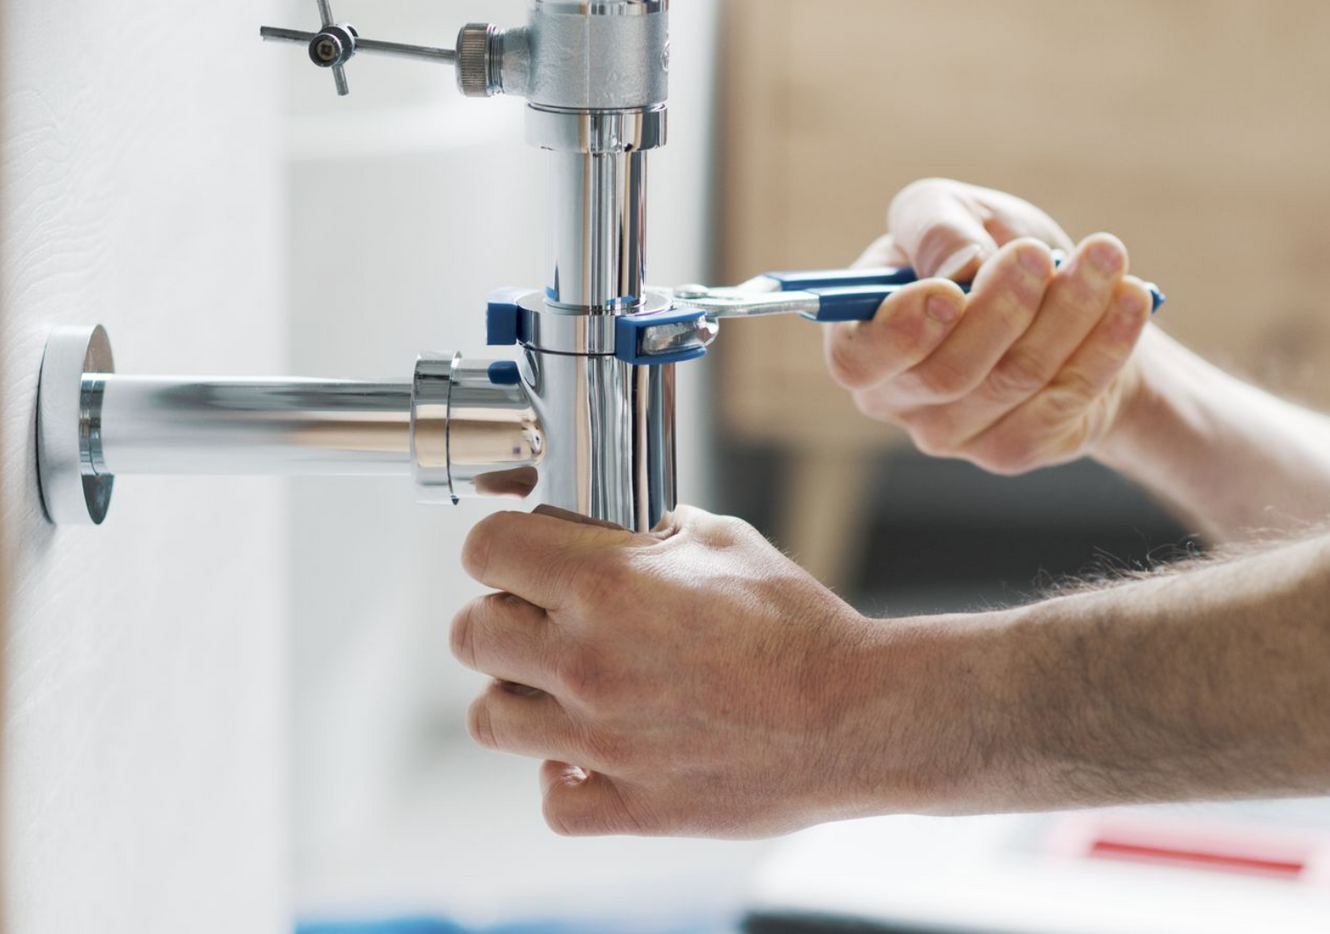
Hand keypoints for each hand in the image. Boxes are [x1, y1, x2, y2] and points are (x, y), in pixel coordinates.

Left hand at [449, 506, 919, 837]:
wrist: (858, 716)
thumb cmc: (799, 626)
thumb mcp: (722, 540)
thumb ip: (647, 531)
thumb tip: (604, 525)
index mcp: (607, 586)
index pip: (487, 550)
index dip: (498, 547)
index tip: (516, 556)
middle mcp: (588, 662)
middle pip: (471, 633)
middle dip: (498, 617)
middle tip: (535, 621)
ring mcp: (601, 741)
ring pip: (490, 718)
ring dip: (515, 697)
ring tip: (554, 689)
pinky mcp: (630, 804)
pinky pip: (551, 801)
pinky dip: (561, 781)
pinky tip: (589, 758)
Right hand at [823, 178, 1154, 474]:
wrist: (1064, 301)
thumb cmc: (989, 249)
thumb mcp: (954, 209)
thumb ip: (934, 223)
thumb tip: (958, 263)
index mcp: (862, 339)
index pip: (858, 359)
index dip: (900, 332)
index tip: (950, 291)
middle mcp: (895, 398)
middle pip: (947, 373)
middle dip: (1002, 308)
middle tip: (1040, 253)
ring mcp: (952, 435)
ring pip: (1015, 381)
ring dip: (1067, 312)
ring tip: (1105, 255)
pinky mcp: (1010, 451)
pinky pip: (1062, 402)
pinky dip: (1104, 345)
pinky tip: (1129, 298)